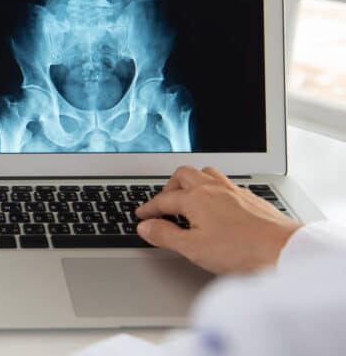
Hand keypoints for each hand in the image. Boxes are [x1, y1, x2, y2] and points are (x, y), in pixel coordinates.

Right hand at [135, 166, 302, 274]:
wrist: (284, 251)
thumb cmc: (241, 250)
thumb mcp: (193, 248)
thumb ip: (165, 235)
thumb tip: (146, 226)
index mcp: (196, 198)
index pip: (164, 200)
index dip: (149, 208)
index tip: (141, 216)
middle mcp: (214, 188)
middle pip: (183, 175)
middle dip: (168, 188)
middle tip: (163, 204)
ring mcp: (234, 191)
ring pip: (206, 173)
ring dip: (192, 182)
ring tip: (188, 197)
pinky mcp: (251, 198)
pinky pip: (225, 183)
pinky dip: (212, 189)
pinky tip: (217, 204)